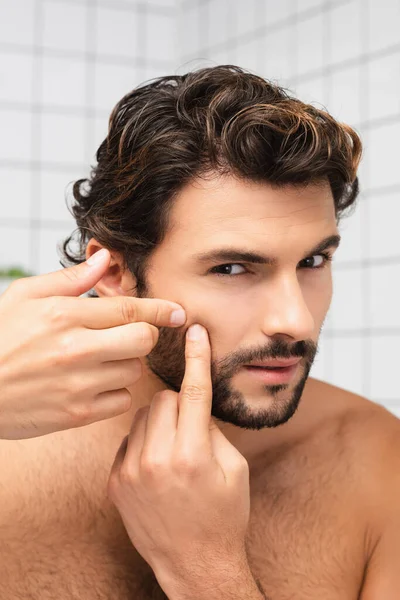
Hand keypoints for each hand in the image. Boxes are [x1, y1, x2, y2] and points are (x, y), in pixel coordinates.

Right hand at [0, 248, 185, 439]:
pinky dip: (116, 393)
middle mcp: (76, 349)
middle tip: (129, 335)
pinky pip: (122, 401)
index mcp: (65, 315)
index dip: (160, 309)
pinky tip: (95, 384)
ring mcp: (78, 384)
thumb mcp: (24, 296)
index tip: (178, 312)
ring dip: (126, 363)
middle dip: (144, 335)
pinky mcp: (77, 414)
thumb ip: (69, 278)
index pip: (129, 308)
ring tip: (100, 360)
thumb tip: (105, 259)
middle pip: (143, 340)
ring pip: (134, 371)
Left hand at [107, 323, 250, 596]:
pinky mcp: (116, 481)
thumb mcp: (234, 469)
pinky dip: (142, 442)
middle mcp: (158, 459)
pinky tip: (156, 465)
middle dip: (178, 403)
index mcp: (194, 454)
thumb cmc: (223, 517)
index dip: (198, 357)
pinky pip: (128, 439)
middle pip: (163, 398)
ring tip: (172, 449)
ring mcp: (132, 471)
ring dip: (159, 421)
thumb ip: (212, 430)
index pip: (195, 391)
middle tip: (189, 427)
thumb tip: (194, 404)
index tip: (196, 332)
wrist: (194, 563)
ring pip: (142, 416)